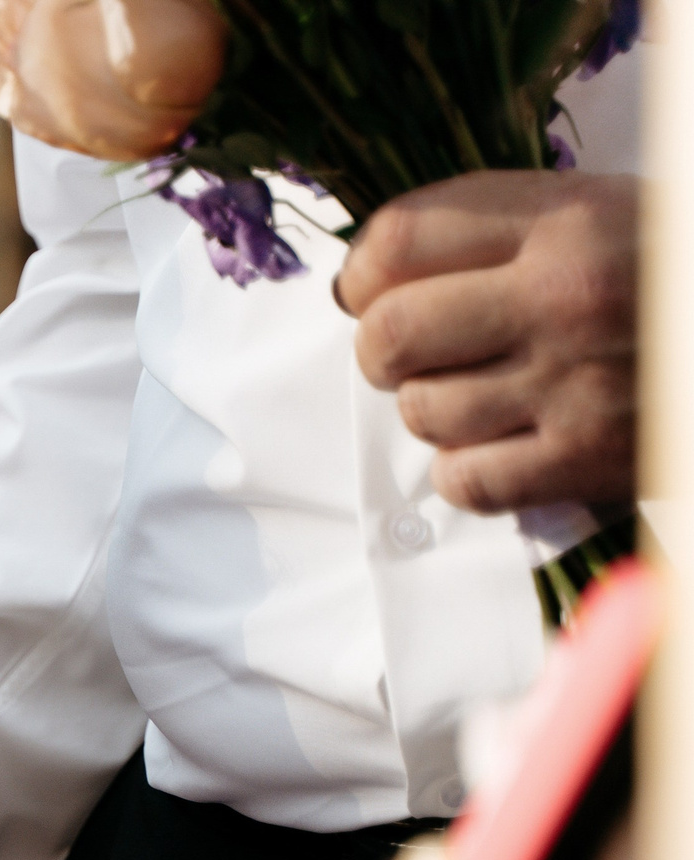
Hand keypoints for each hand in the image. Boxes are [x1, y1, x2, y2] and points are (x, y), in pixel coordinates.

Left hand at [336, 171, 637, 514]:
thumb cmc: (670, 274)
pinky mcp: (588, 461)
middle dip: (384, 350)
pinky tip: (506, 446)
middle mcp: (564, 297)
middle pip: (388, 336)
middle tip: (415, 352)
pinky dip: (470, 471)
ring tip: (482, 394)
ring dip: (434, 409)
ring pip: (422, 412)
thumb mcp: (605, 214)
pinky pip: (466, 481)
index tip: (366, 290)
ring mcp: (574, 384)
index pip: (399, 240)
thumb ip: (498, 231)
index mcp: (566, 221)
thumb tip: (368, 276)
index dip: (361, 273)